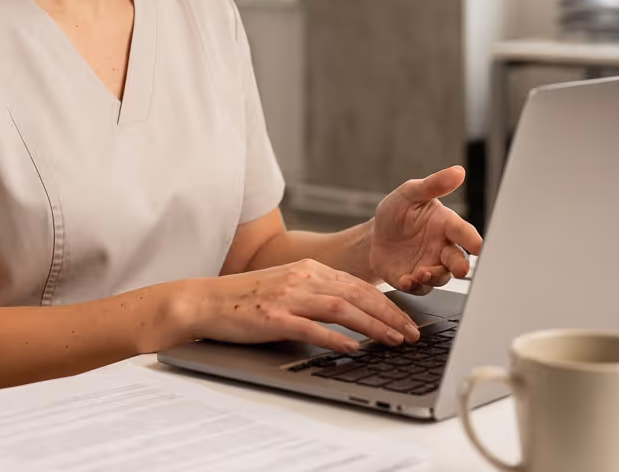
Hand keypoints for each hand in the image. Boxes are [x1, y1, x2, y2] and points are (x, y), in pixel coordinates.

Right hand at [187, 259, 421, 352]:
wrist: (206, 300)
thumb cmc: (246, 298)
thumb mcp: (287, 286)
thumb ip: (316, 293)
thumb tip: (352, 313)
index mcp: (308, 269)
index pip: (358, 284)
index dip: (387, 303)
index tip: (406, 320)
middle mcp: (302, 278)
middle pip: (357, 294)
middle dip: (390, 314)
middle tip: (412, 334)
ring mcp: (289, 297)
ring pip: (342, 308)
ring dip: (373, 325)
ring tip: (394, 341)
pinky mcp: (275, 317)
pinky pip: (313, 328)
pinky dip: (337, 338)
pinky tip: (354, 349)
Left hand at [369, 166, 483, 291]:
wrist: (374, 236)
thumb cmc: (396, 212)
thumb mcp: (409, 193)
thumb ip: (433, 185)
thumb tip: (458, 171)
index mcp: (445, 225)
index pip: (463, 232)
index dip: (472, 239)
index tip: (478, 245)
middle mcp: (442, 248)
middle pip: (458, 260)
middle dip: (461, 265)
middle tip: (460, 269)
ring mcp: (430, 266)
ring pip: (441, 277)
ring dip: (434, 277)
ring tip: (420, 273)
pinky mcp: (414, 281)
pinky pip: (420, 289)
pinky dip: (415, 286)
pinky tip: (406, 280)